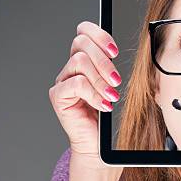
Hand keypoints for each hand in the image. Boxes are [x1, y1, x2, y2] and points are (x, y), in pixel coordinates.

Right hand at [49, 21, 121, 161]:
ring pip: (79, 62)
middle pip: (81, 44)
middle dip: (103, 60)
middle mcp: (70, 69)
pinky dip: (93, 94)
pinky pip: (76, 84)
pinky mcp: (58, 97)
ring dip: (100, 79)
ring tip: (111, 96)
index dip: (98, 35)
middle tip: (116, 80)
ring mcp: (62, 82)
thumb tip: (121, 51)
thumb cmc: (108, 119)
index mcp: (84, 61)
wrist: (98, 148)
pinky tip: (103, 105)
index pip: (83, 32)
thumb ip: (114, 68)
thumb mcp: (115, 87)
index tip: (115, 50)